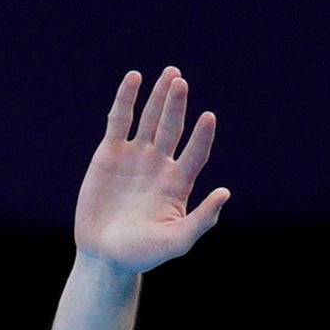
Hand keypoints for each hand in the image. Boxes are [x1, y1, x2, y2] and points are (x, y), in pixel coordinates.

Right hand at [71, 68, 229, 273]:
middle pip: (172, 127)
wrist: (104, 255)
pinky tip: (134, 78)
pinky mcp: (110, 153)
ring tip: (171, 74)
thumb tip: (225, 192)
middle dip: (177, 104)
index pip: (196, 153)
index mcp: (178, 183)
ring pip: (150, 118)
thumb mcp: (176, 241)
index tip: (208, 117)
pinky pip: (119, 120)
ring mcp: (135, 155)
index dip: (202, 136)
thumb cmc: (142, 253)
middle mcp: (160, 164)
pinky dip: (126, 99)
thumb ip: (201, 219)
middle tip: (181, 81)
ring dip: (160, 96)